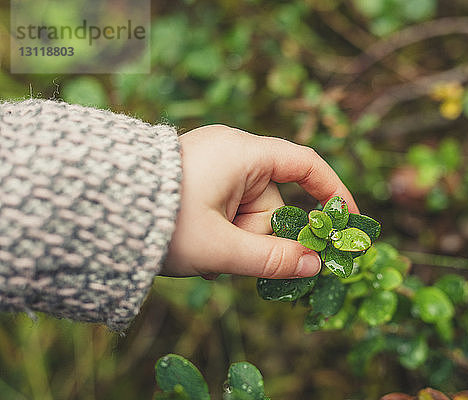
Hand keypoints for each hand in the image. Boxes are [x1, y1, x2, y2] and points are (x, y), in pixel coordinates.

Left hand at [162, 125, 357, 278]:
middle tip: (238, 261)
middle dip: (262, 236)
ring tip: (208, 256)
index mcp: (243, 153)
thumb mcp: (220, 248)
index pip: (305, 164)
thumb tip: (314, 266)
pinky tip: (202, 247)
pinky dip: (226, 232)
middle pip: (274, 200)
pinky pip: (231, 207)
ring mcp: (215, 164)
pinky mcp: (202, 178)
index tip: (347, 221)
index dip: (331, 191)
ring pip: (250, 210)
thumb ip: (271, 259)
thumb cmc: (161, 224)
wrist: (98, 210)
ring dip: (239, 239)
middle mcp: (233, 151)